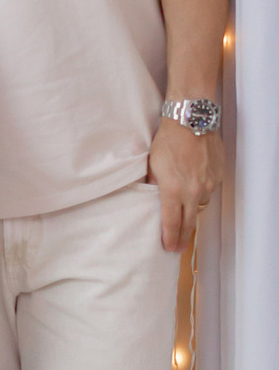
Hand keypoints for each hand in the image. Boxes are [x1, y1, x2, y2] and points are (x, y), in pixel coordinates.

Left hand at [147, 117, 223, 251]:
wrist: (191, 122)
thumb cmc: (168, 141)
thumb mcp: (152, 164)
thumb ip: (153, 184)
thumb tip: (153, 196)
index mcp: (172, 190)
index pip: (171, 223)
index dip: (170, 238)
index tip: (169, 247)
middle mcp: (192, 191)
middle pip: (189, 222)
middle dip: (183, 237)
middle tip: (179, 247)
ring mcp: (208, 184)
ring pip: (200, 206)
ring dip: (192, 212)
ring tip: (185, 217)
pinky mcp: (217, 176)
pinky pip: (209, 191)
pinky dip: (202, 194)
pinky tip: (195, 190)